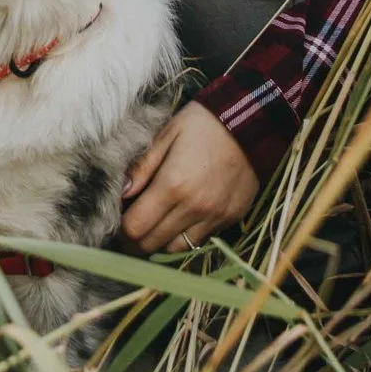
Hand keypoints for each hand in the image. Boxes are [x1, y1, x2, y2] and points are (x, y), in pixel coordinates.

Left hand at [121, 103, 256, 253]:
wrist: (252, 123)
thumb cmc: (203, 123)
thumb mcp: (166, 135)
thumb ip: (141, 168)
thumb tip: (121, 193)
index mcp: (172, 185)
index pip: (135, 227)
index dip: (120, 229)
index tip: (118, 219)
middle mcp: (194, 207)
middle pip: (152, 244)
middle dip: (135, 240)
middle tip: (131, 226)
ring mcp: (215, 216)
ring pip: (176, 248)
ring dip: (160, 241)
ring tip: (155, 224)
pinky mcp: (231, 218)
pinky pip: (200, 239)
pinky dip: (185, 235)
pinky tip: (180, 217)